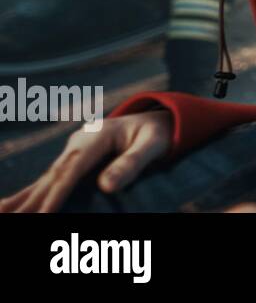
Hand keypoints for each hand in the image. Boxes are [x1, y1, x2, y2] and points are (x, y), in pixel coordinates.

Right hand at [0, 111, 171, 212]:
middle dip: (34, 201)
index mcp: (97, 136)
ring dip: (24, 199)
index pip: (72, 169)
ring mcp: (72, 151)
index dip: (57, 193)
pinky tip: (8, 206)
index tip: (44, 214)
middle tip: (17, 220)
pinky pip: (49, 180)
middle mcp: (79, 143)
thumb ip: (132, 162)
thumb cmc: (155, 134)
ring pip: (45, 179)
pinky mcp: (72, 161)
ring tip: (2, 214)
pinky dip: (29, 193)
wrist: (152, 120)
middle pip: (53, 175)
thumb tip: (107, 186)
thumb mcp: (153, 144)